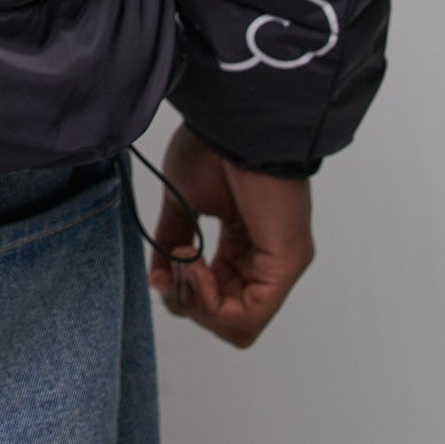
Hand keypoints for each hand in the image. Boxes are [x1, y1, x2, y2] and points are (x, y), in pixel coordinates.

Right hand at [149, 123, 313, 348]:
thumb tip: (160, 282)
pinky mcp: (284, 264)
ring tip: (185, 260)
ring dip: (197, 303)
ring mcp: (280, 266)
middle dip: (188, 302)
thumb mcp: (183, 203)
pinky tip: (195, 266)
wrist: (235, 117)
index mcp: (245, 245)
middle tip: (172, 266)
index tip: (161, 272)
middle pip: (226, 320)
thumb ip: (173, 245)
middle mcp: (267, 261)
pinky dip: (211, 303)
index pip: (219, 299)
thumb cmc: (213, 147)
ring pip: (237, 326)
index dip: (185, 295)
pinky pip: (247, 316)